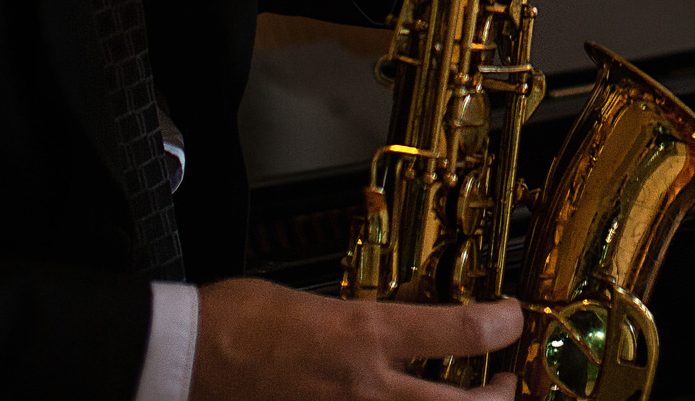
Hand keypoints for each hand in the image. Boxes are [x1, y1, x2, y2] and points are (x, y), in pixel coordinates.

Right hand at [191, 278, 519, 400]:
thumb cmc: (238, 323)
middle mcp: (366, 390)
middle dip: (501, 398)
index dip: (502, 324)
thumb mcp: (318, 302)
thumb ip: (369, 315)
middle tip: (509, 384)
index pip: (463, 332)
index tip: (511, 317)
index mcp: (365, 337)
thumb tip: (409, 315)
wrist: (182, 362)